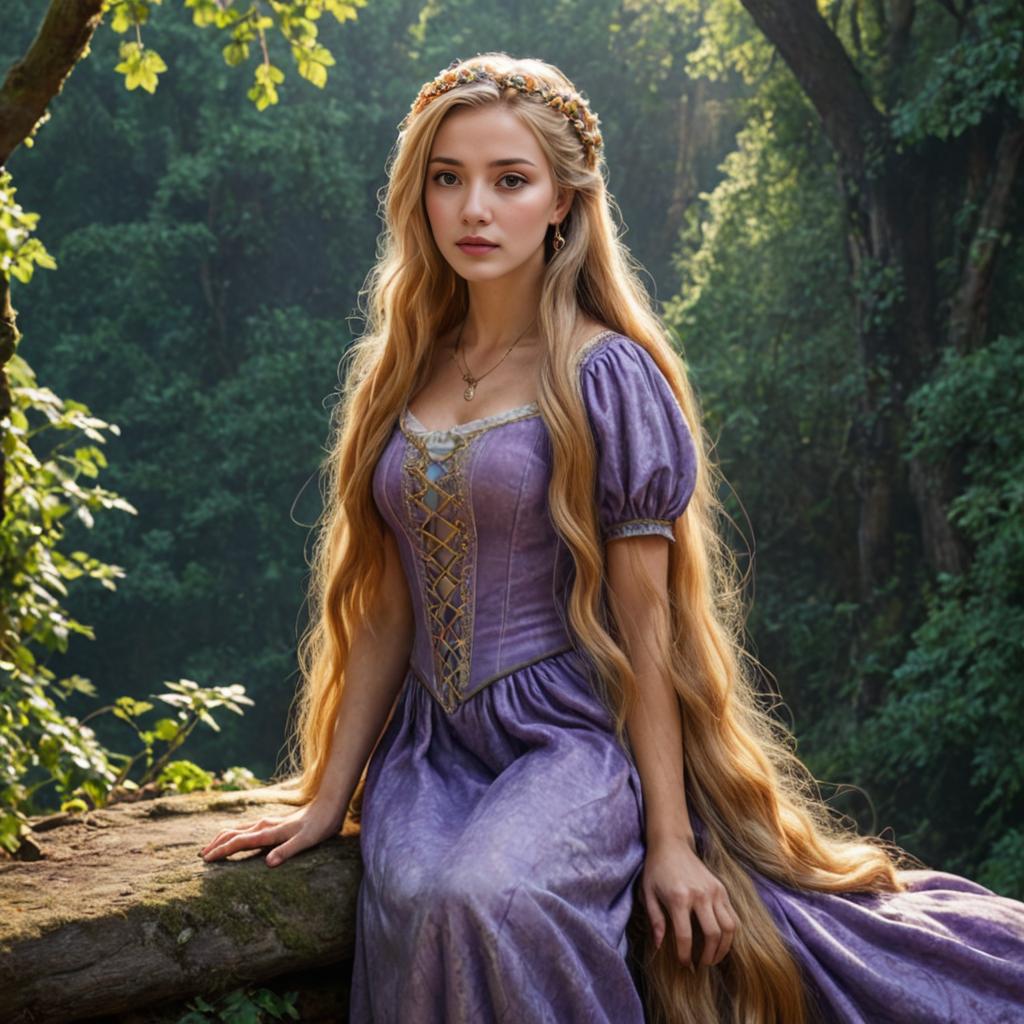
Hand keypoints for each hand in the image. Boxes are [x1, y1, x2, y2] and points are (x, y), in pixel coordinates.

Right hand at [199, 798, 345, 867]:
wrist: (328, 806)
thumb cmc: (319, 826)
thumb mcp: (306, 841)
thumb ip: (287, 851)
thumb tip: (268, 863)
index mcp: (269, 831)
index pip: (239, 842)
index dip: (222, 851)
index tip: (206, 860)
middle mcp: (264, 825)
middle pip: (233, 833)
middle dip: (216, 844)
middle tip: (202, 857)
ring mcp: (267, 822)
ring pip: (237, 829)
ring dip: (222, 838)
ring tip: (210, 848)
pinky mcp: (272, 822)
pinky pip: (246, 828)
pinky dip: (233, 834)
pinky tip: (234, 838)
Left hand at [641, 831, 736, 967]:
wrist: (671, 844)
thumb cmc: (656, 870)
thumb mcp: (648, 893)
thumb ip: (655, 920)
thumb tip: (659, 945)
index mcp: (679, 898)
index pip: (685, 936)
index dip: (685, 956)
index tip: (685, 965)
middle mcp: (700, 895)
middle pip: (713, 935)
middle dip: (709, 956)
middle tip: (701, 965)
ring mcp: (714, 891)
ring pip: (729, 928)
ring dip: (724, 948)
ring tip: (714, 957)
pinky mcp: (722, 888)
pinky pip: (733, 916)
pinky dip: (730, 933)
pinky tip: (721, 941)